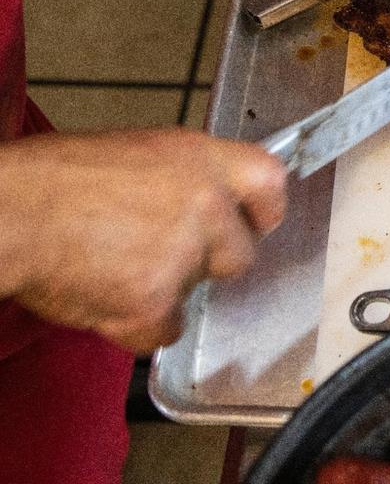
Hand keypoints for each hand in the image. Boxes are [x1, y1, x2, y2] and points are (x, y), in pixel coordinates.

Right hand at [0, 129, 286, 353]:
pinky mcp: (156, 300)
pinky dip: (136, 325)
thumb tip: (213, 201)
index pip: (270, 184)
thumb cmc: (55, 180)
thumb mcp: (140, 153)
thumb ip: (187, 178)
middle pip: (241, 254)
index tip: (250, 224)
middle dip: (207, 263)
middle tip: (159, 254)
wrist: (10, 213)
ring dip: (166, 292)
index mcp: (201, 159)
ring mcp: (184, 254)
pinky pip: (165, 330)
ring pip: (198, 293)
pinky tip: (104, 296)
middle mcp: (205, 203)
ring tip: (115, 267)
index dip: (261, 211)